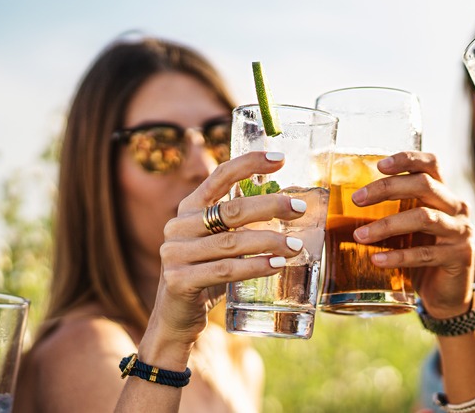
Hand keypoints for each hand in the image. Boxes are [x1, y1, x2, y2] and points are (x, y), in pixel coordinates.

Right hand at [145, 152, 305, 361]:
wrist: (177, 318)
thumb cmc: (208, 273)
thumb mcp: (223, 242)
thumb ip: (244, 224)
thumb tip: (292, 204)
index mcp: (190, 208)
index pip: (220, 176)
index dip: (249, 163)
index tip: (280, 157)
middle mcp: (179, 226)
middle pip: (231, 210)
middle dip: (270, 206)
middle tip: (300, 208)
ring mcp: (175, 253)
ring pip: (231, 243)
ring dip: (269, 242)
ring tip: (296, 245)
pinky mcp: (179, 280)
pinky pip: (225, 270)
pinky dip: (255, 267)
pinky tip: (276, 265)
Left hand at [350, 151, 474, 318]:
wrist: (447, 293)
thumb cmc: (422, 253)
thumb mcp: (409, 228)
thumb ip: (392, 212)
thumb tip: (346, 204)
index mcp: (443, 193)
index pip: (430, 164)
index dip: (407, 159)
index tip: (379, 165)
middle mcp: (456, 207)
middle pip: (424, 185)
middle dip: (387, 188)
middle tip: (357, 199)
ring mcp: (460, 231)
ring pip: (423, 217)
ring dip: (387, 225)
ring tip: (359, 235)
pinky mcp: (459, 256)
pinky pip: (424, 254)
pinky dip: (398, 256)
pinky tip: (377, 260)